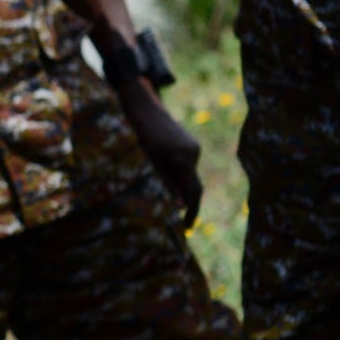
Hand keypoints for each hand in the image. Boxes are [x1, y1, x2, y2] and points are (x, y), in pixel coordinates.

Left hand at [116, 79, 202, 226]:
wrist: (148, 113)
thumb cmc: (144, 140)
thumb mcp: (153, 164)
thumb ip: (168, 184)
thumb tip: (180, 205)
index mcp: (180, 160)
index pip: (193, 191)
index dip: (192, 211)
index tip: (187, 226)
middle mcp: (192, 154)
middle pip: (194, 185)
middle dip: (188, 203)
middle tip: (181, 222)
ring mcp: (195, 149)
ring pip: (190, 175)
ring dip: (181, 185)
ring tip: (162, 177)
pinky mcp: (194, 146)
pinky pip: (189, 166)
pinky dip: (181, 174)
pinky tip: (166, 165)